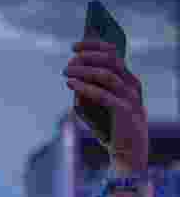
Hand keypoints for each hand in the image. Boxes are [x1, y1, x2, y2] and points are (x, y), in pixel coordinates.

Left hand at [65, 39, 147, 174]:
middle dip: (88, 56)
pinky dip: (85, 87)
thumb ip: (89, 88)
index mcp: (128, 79)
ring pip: (107, 75)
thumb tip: (71, 73)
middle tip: (69, 60)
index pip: (114, 54)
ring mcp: (130, 96)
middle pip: (111, 60)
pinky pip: (103, 94)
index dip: (94, 46)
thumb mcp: (99, 104)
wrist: (128, 150)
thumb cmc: (112, 125)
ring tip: (66, 71)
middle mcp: (131, 84)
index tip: (74, 46)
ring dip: (84, 71)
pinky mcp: (124, 109)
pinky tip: (71, 84)